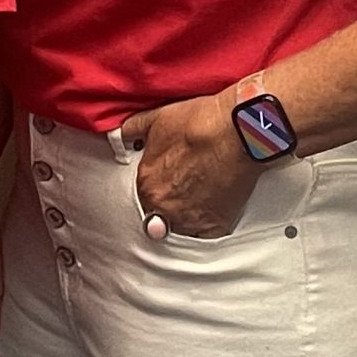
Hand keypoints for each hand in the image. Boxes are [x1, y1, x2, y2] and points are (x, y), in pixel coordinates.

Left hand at [120, 94, 263, 240]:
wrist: (238, 130)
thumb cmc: (200, 122)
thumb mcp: (156, 118)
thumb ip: (131, 130)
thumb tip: (119, 135)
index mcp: (147, 184)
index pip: (142, 197)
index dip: (154, 187)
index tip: (166, 180)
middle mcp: (164, 207)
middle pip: (159, 215)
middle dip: (167, 204)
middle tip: (183, 188)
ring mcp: (190, 220)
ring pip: (180, 229)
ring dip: (184, 218)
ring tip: (198, 198)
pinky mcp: (216, 226)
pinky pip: (204, 237)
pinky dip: (206, 227)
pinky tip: (212, 209)